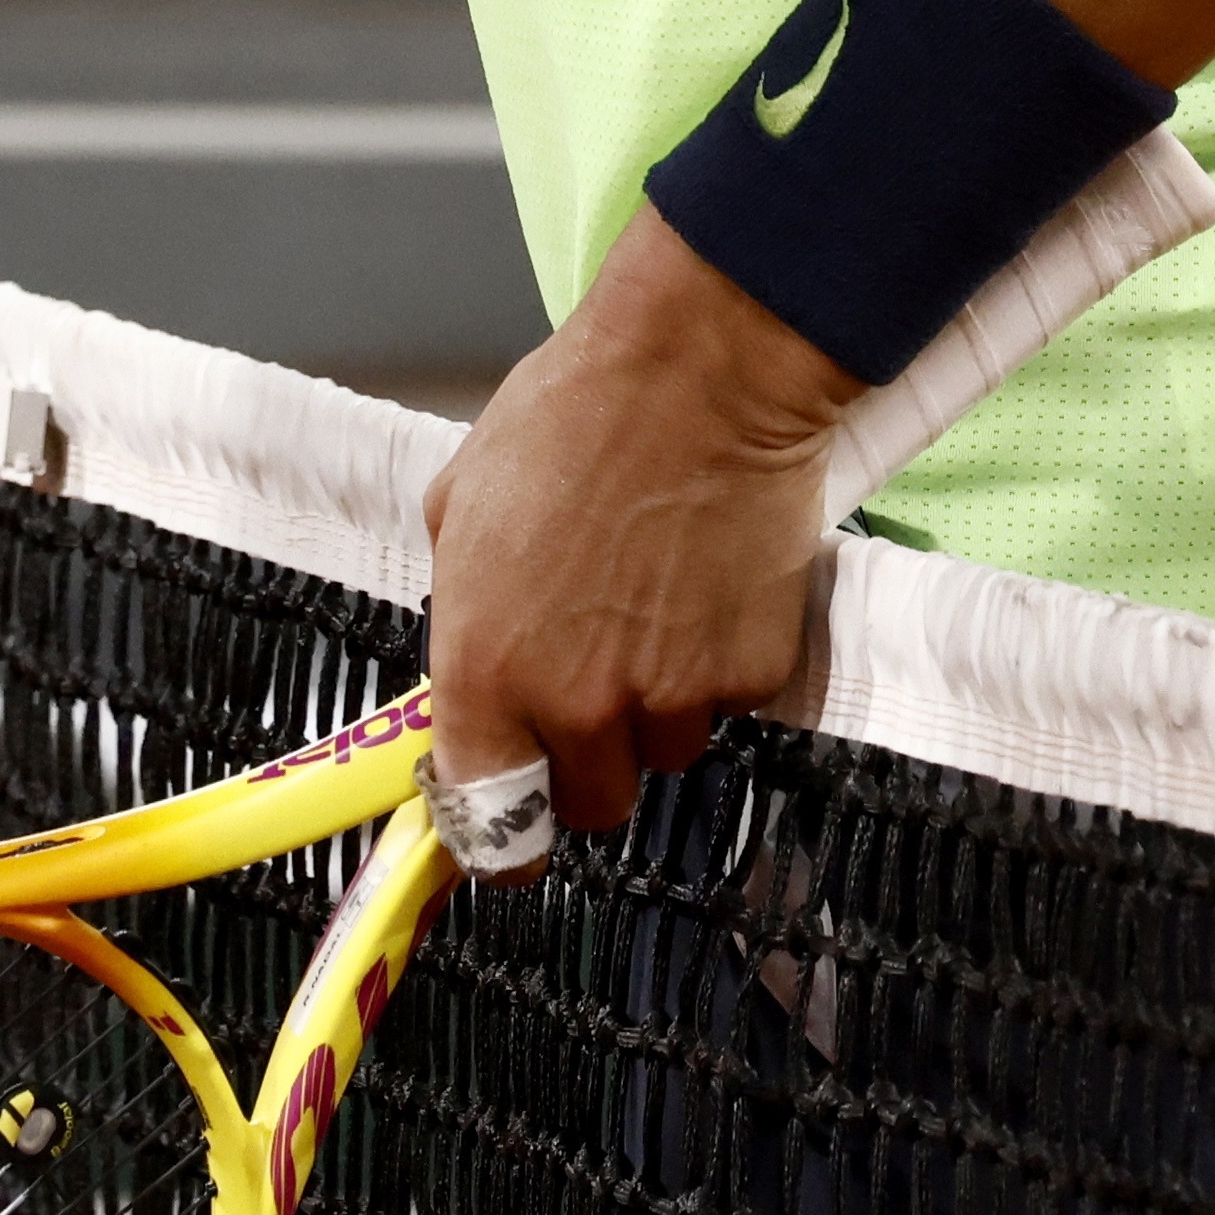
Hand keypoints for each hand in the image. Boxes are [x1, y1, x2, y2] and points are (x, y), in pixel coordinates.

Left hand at [415, 204, 860, 865]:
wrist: (694, 382)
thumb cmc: (568, 422)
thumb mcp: (462, 509)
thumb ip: (464, 607)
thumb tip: (471, 656)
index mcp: (486, 666)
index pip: (489, 821)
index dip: (499, 833)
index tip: (505, 829)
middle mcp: (577, 703)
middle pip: (590, 801)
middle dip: (586, 756)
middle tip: (590, 679)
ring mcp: (673, 696)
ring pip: (662, 750)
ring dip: (654, 705)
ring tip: (651, 606)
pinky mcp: (752, 676)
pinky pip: (726, 703)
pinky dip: (717, 663)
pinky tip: (703, 584)